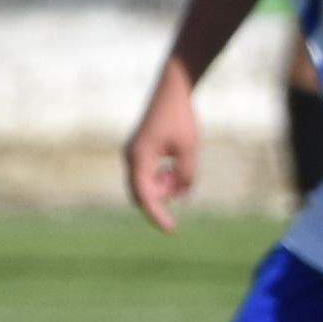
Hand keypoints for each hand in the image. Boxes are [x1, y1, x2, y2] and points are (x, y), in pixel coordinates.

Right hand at [123, 72, 199, 231]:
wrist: (172, 91)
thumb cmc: (181, 118)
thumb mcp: (190, 149)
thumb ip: (187, 176)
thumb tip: (179, 197)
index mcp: (140, 157)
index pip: (145, 195)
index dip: (157, 215)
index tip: (171, 230)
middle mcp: (132, 157)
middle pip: (142, 193)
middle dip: (161, 200)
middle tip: (180, 192)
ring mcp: (134, 154)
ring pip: (146, 185)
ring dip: (164, 187)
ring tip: (180, 169)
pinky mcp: (140, 151)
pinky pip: (148, 175)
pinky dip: (162, 179)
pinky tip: (175, 169)